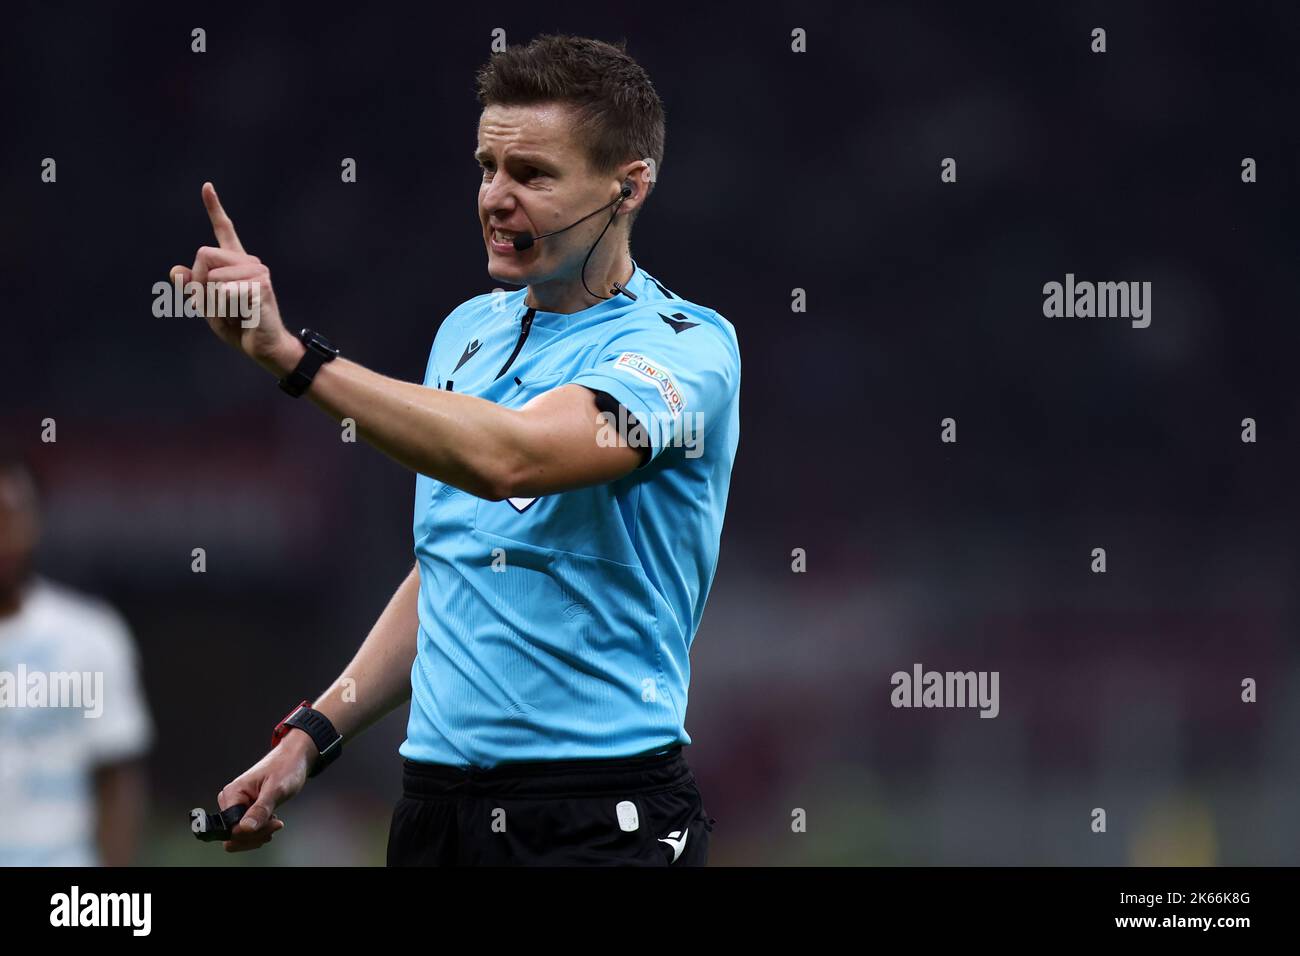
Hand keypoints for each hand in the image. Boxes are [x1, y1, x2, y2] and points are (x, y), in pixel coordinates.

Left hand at [170, 182, 303, 376]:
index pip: (224, 231)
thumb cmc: (239, 326)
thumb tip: (175, 271)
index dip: (214, 209)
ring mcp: (257, 271)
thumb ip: (193, 288)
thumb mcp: (208, 307)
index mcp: (235, 263)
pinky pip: (223, 291)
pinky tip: (244, 315)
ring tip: (235, 312)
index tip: (206, 186)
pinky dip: (225, 308)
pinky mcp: (260, 285)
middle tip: (222, 305)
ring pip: (211, 278)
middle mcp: (248, 262)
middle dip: (201, 283)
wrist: (264, 347)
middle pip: (203, 256)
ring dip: (214, 302)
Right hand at [216, 732, 314, 852]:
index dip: (250, 833)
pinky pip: (247, 831)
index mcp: (232, 794)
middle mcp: (230, 801)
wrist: (294, 759)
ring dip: (260, 834)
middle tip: (276, 823)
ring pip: (240, 836)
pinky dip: (261, 831)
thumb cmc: (286, 767)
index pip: (231, 828)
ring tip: (275, 821)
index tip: (273, 824)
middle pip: (234, 835)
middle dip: (256, 835)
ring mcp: (237, 807)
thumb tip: (245, 828)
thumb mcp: (276, 789)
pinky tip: (272, 821)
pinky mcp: (245, 811)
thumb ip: (260, 809)